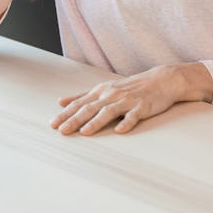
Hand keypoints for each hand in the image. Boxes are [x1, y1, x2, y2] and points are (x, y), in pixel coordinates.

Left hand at [51, 63, 212, 135]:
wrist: (160, 80)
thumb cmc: (130, 87)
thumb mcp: (103, 89)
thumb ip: (82, 96)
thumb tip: (61, 102)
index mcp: (100, 92)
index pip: (79, 104)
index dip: (65, 114)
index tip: (52, 124)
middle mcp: (111, 95)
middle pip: (90, 108)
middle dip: (74, 120)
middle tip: (62, 131)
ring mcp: (126, 101)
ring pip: (108, 112)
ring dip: (96, 122)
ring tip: (85, 132)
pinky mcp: (142, 107)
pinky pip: (133, 116)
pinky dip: (126, 123)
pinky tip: (120, 131)